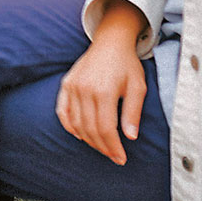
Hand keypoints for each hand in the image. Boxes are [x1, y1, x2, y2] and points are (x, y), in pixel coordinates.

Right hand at [56, 0, 147, 165]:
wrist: (111, 41)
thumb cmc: (127, 65)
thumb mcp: (138, 87)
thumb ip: (133, 112)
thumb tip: (131, 137)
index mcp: (104, 91)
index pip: (105, 129)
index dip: (113, 147)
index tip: (121, 158)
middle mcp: (85, 89)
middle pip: (90, 129)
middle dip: (103, 147)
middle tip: (114, 156)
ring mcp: (73, 86)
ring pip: (77, 124)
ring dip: (89, 140)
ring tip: (102, 147)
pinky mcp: (66, 84)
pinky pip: (62, 111)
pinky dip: (69, 126)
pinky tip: (80, 135)